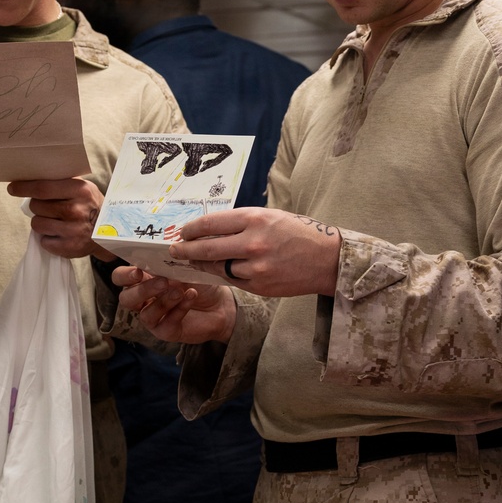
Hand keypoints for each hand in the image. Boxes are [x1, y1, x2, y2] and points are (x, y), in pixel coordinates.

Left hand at [7, 176, 105, 257]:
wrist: (111, 232)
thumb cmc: (91, 206)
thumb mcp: (83, 188)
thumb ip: (62, 182)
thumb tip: (33, 176)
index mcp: (79, 190)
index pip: (43, 188)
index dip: (24, 188)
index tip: (12, 188)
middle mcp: (76, 210)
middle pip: (37, 206)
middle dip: (36, 206)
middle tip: (47, 208)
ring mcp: (73, 231)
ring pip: (37, 224)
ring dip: (40, 222)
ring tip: (54, 222)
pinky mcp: (70, 248)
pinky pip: (44, 241)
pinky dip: (47, 238)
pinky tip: (59, 234)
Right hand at [114, 266, 237, 343]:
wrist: (221, 303)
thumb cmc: (199, 282)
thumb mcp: (185, 267)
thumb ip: (170, 263)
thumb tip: (163, 255)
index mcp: (142, 281)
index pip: (120, 278)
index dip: (124, 275)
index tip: (138, 271)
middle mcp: (143, 301)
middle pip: (126, 299)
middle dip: (143, 290)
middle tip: (163, 282)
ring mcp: (154, 318)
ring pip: (145, 314)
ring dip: (163, 301)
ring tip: (181, 291)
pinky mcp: (167, 332)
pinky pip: (166, 324)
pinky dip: (179, 310)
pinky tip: (191, 296)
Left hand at [170, 207, 341, 296]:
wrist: (327, 260)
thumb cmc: (299, 233)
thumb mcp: (270, 216)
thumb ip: (241, 222)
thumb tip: (210, 229)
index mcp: (255, 219)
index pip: (210, 223)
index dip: (191, 229)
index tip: (182, 232)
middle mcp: (253, 242)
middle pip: (207, 248)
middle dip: (186, 250)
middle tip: (174, 251)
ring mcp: (256, 267)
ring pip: (217, 267)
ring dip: (201, 265)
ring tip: (192, 262)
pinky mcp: (259, 286)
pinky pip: (232, 280)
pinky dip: (222, 275)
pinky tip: (215, 271)